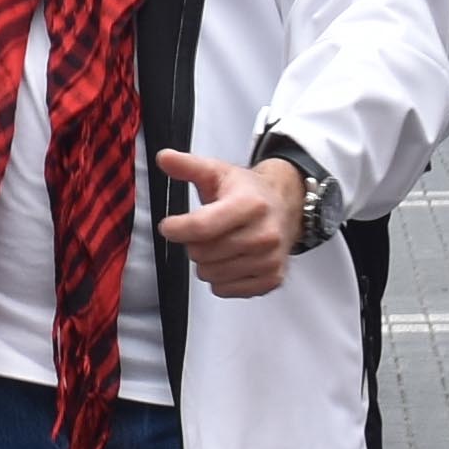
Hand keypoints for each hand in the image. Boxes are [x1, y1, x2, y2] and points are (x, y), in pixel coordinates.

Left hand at [152, 149, 305, 299]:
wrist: (285, 206)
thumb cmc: (248, 192)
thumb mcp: (218, 172)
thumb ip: (188, 166)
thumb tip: (163, 157)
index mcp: (250, 205)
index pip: (202, 227)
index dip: (177, 229)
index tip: (168, 226)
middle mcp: (265, 234)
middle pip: (202, 253)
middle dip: (194, 243)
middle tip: (204, 232)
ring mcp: (269, 260)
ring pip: (210, 274)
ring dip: (206, 262)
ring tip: (219, 244)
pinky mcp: (271, 279)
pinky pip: (225, 290)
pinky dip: (220, 279)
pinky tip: (230, 260)